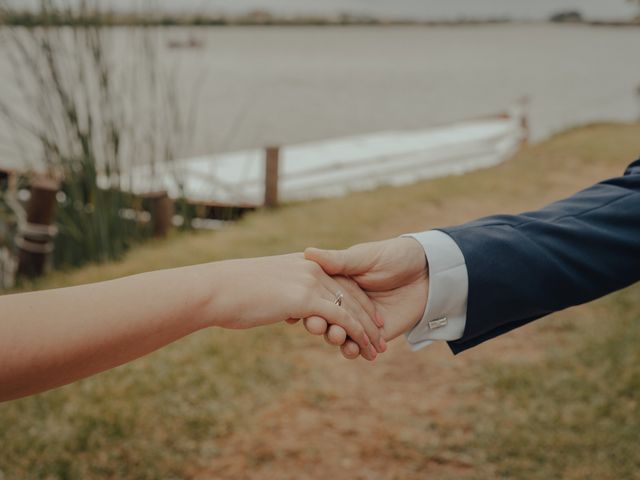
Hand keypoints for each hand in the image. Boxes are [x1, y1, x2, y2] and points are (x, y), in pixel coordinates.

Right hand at [208, 254, 384, 360]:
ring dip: (366, 331)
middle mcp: (312, 268)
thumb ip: (285, 293)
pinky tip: (363, 348)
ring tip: (375, 351)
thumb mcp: (265, 287)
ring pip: (351, 307)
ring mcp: (310, 281)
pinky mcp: (306, 298)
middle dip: (369, 319)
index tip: (370, 320)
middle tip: (380, 340)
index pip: (341, 281)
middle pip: (351, 294)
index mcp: (304, 263)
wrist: (216, 288)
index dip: (358, 302)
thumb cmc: (233, 291)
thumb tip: (290, 309)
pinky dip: (357, 334)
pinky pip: (341, 317)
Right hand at [303, 238, 428, 358]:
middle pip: (323, 317)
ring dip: (335, 338)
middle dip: (319, 324)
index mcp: (335, 282)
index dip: (306, 305)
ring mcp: (357, 319)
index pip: (314, 295)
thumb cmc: (393, 257)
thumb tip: (308, 252)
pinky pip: (357, 346)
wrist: (427, 272)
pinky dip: (353, 350)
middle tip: (318, 326)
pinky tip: (354, 350)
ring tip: (338, 337)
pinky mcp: (373, 334)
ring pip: (338, 334)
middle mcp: (342, 301)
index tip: (297, 312)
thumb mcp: (364, 257)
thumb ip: (337, 260)